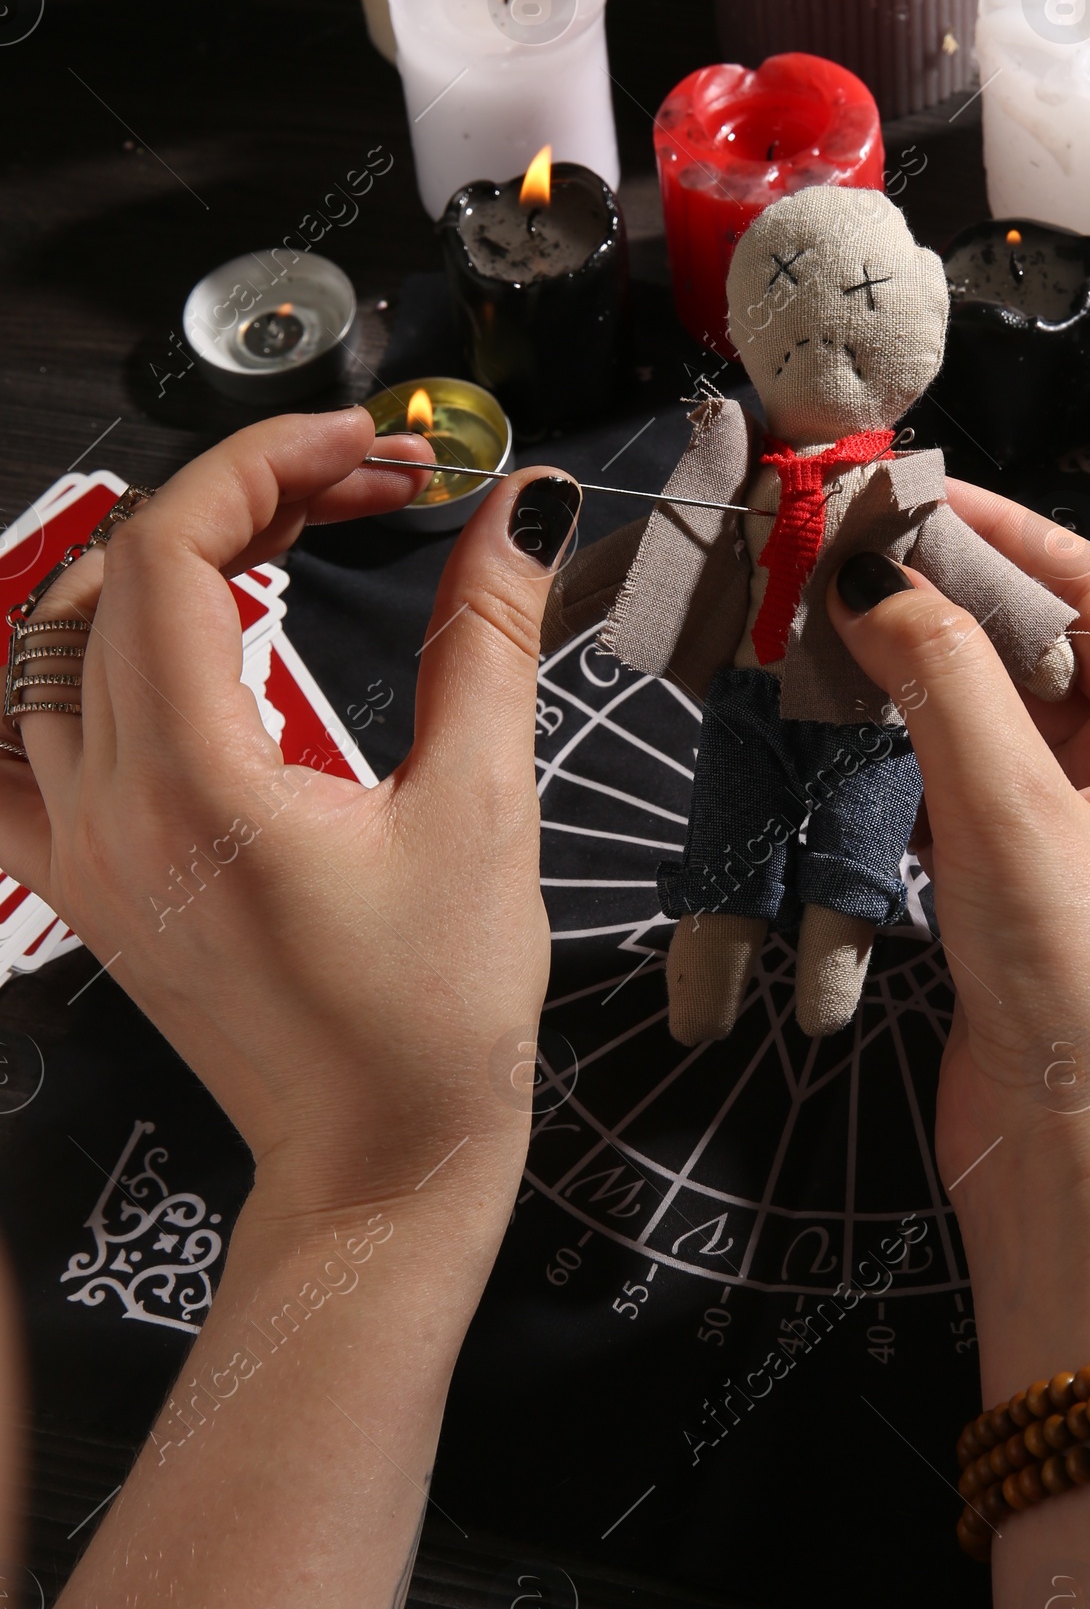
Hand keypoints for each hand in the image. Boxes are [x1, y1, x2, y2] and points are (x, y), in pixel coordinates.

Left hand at [0, 408, 575, 1232]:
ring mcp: (78, 852)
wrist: (379, 1161)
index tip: (364, 447)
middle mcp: (107, 811)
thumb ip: (489, 640)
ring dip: (159, 569)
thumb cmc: (433, 1019)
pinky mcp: (83, 885)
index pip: (174, 548)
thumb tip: (520, 510)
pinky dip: (72, 676)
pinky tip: (142, 660)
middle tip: (365, 491)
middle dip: (246, 500)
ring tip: (274, 548)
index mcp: (196, 784)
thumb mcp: (480, 811)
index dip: (266, 461)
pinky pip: (21, 750)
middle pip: (125, 577)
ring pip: (58, 647)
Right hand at [828, 485, 1089, 1268]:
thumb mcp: (1012, 816)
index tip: (908, 490)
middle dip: (948, 593)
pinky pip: (961, 772)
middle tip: (845, 549)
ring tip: (829, 613)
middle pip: (1040, 642)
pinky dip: (907, 735)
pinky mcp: (1015, 879)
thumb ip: (945, 682)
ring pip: (993, 707)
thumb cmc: (1077, 991)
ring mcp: (1075, 828)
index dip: (1004, 531)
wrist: (1067, 1164)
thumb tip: (870, 574)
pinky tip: (847, 708)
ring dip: (919, 663)